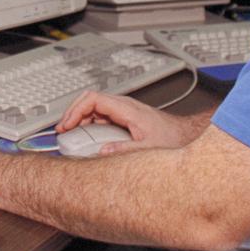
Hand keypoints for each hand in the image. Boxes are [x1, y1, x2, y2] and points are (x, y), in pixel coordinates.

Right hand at [56, 91, 191, 152]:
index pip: (93, 99)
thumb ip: (124, 150)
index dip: (76, 110)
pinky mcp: (123, 118)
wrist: (186, 136)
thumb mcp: (148, 148)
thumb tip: (101, 152)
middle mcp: (123, 106)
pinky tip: (84, 137)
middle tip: (63, 130)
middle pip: (89, 101)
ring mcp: (122, 111)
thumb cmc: (173, 138)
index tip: (67, 125)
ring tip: (70, 135)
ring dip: (79, 120)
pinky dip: (88, 125)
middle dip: (72, 114)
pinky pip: (100, 116)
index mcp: (127, 109)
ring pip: (93, 109)